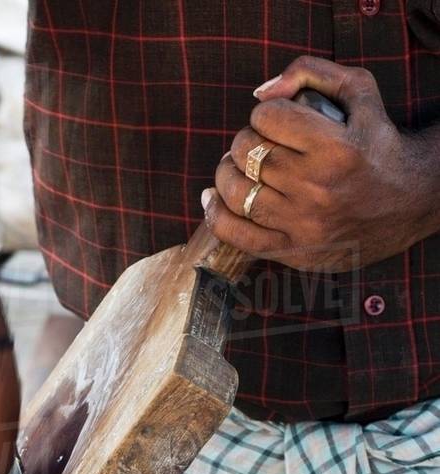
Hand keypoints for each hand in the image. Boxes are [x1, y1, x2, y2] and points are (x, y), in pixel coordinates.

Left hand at [202, 56, 438, 271]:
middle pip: (248, 154)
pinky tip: (213, 200)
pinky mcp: (294, 251)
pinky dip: (217, 216)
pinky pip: (238, 235)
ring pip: (237, 193)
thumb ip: (311, 73)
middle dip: (245, 142)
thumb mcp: (359, 92)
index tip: (274, 121)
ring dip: (227, 174)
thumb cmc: (379, 143)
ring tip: (238, 168)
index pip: (267, 119)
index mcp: (334, 148)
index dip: (263, 115)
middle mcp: (316, 188)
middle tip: (257, 144)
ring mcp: (302, 224)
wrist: (409, 202)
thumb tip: (261, 92)